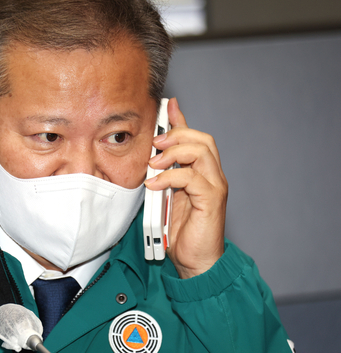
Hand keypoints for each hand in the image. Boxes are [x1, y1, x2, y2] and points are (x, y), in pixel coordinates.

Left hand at [145, 98, 227, 278]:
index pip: (195, 138)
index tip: (168, 105)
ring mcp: (215, 187)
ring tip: (153, 164)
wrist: (196, 261)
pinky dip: (170, 176)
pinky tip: (155, 184)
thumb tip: (151, 158)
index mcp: (202, 172)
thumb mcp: (167, 196)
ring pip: (201, 152)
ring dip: (173, 152)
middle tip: (154, 143)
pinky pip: (192, 178)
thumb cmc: (182, 231)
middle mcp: (213, 176)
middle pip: (202, 139)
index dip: (181, 119)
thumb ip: (164, 175)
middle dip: (176, 134)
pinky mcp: (212, 200)